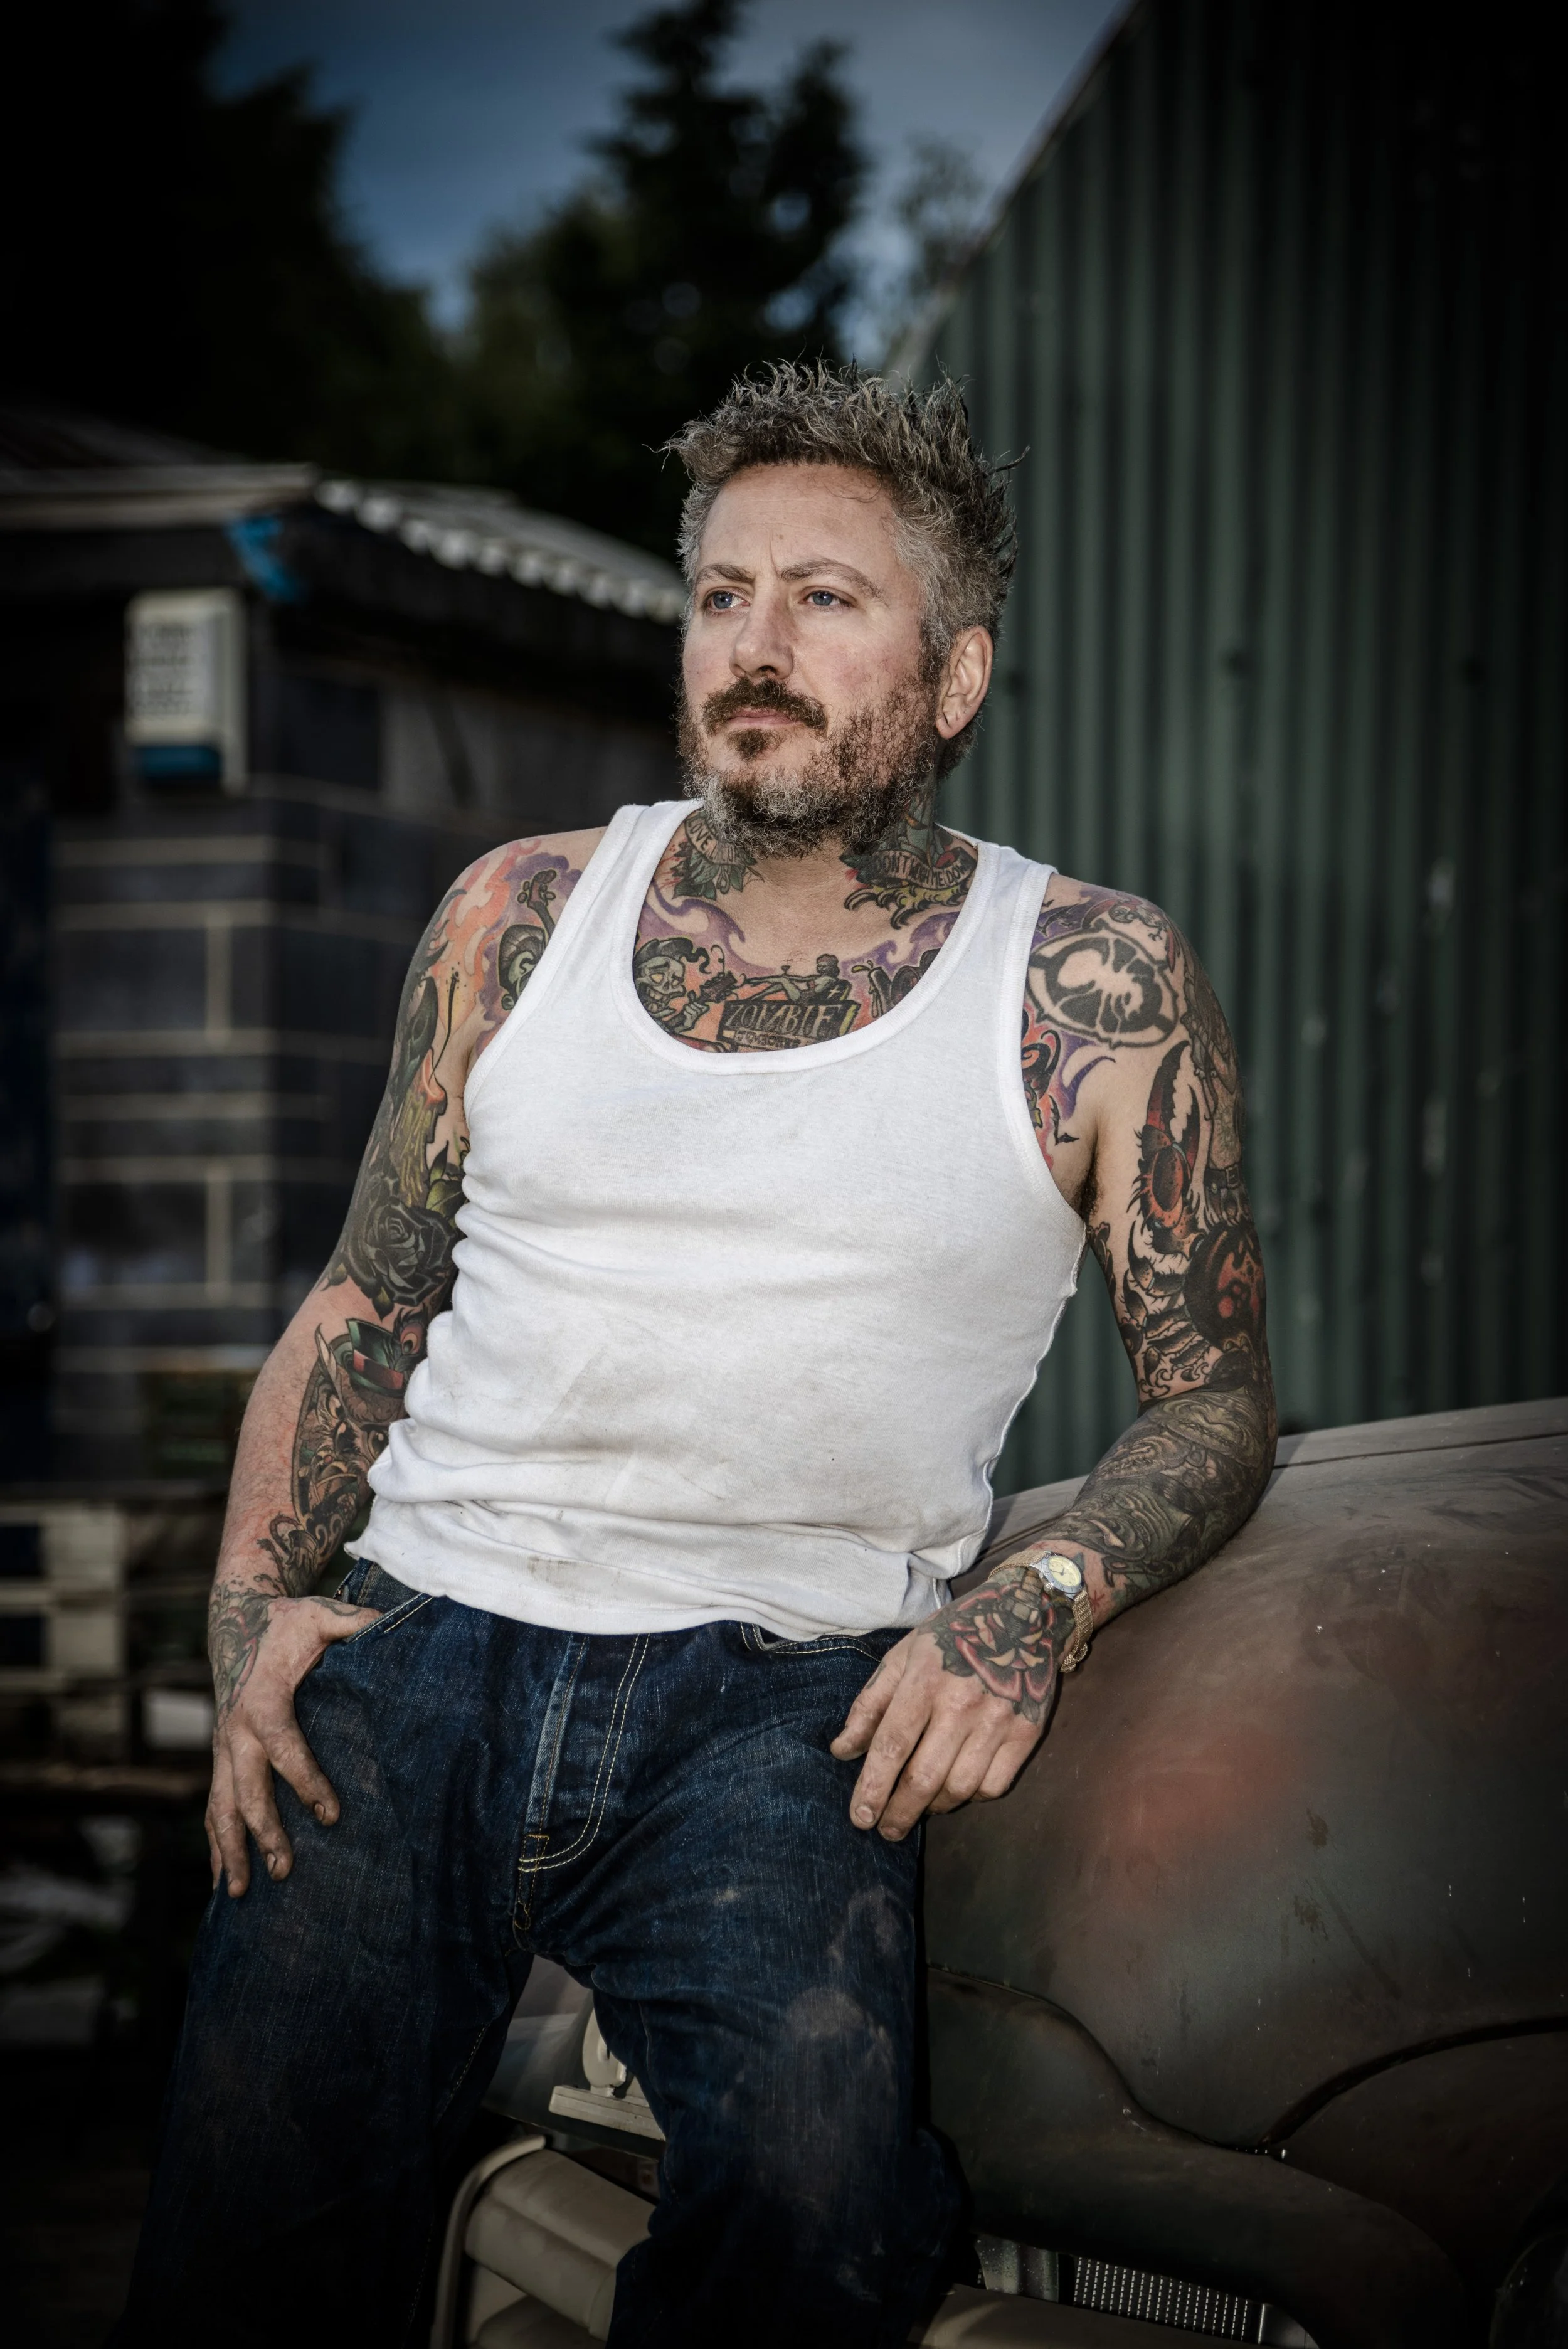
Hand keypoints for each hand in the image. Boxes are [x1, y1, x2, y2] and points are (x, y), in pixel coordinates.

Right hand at [205, 1584, 380, 1894]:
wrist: (236, 1620)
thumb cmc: (287, 1622)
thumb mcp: (322, 1614)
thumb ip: (356, 1625)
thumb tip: (398, 1628)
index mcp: (263, 1700)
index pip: (284, 1747)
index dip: (306, 1782)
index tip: (330, 1816)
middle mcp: (235, 1729)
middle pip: (245, 1789)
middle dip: (264, 1831)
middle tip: (285, 1869)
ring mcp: (222, 1748)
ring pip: (220, 1807)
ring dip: (230, 1850)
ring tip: (243, 1893)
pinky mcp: (220, 1758)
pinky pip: (213, 1807)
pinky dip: (215, 1845)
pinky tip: (222, 1883)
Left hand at [830, 1566, 1069, 1840]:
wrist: (1024, 1613)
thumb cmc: (953, 1635)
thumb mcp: (904, 1655)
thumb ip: (870, 1703)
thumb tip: (842, 1750)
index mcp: (925, 1681)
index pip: (891, 1746)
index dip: (872, 1787)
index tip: (859, 1818)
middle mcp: (962, 1704)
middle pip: (924, 1777)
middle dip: (899, 1812)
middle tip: (886, 1830)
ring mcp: (998, 1721)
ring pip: (960, 1788)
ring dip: (934, 1807)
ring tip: (919, 1807)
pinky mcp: (1027, 1733)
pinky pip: (994, 1785)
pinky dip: (972, 1797)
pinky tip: (957, 1788)